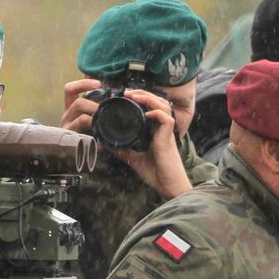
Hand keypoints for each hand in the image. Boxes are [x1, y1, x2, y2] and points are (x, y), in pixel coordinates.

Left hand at [61, 80, 190, 199]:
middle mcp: (163, 129)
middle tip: (128, 92)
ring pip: (163, 106)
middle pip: (158, 102)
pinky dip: (156, 113)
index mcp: (156, 132)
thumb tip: (109, 145)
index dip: (142, 99)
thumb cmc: (156, 174)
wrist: (169, 186)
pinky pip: (166, 119)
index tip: (127, 97)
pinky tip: (146, 113)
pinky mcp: (169, 138)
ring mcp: (167, 133)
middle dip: (143, 94)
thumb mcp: (135, 159)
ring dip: (149, 98)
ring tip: (135, 96)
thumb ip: (125, 150)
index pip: (152, 108)